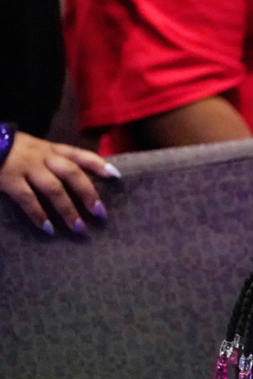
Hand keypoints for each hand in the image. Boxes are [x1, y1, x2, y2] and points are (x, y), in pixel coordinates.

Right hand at [0, 132, 119, 234]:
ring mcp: (26, 167)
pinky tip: (48, 229)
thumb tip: (76, 182)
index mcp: (51, 149)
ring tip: (79, 228)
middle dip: (88, 194)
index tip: (116, 175)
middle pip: (72, 173)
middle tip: (101, 214)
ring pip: (54, 189)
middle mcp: (43, 156)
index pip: (80, 154)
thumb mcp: (35, 149)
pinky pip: (27, 199)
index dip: (99, 163)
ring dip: (68, 210)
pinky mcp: (9, 179)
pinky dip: (39, 215)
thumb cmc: (11, 150)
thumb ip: (53, 161)